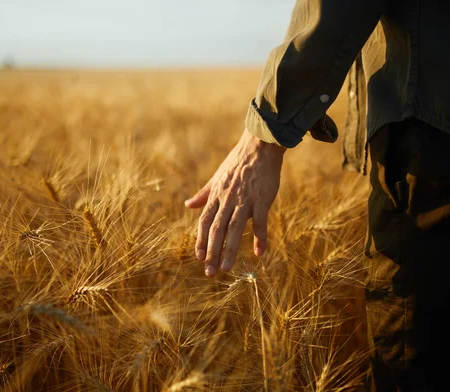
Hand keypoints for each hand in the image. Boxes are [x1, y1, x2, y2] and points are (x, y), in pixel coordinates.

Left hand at [185, 129, 284, 276]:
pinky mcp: (262, 199)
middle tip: (210, 272)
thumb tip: (187, 204)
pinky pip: (260, 222)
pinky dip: (259, 238)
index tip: (199, 257)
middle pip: (217, 229)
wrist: (259, 147)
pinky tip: (259, 253)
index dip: (201, 240)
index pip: (205, 222)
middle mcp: (228, 200)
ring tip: (226, 268)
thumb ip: (203, 194)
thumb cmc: (238, 163)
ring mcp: (245, 200)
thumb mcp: (216, 178)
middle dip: (212, 252)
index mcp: (216, 196)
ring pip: (235, 229)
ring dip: (230, 250)